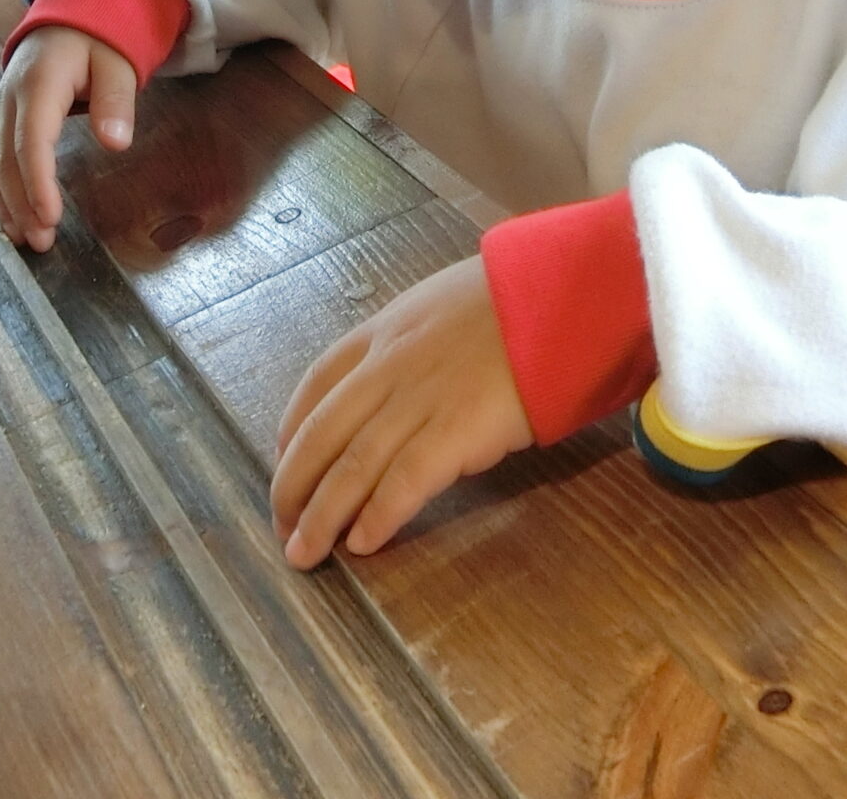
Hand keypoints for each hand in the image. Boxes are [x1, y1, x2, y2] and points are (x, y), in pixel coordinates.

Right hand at [0, 26, 137, 251]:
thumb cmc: (97, 39)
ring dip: (4, 201)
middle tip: (41, 242)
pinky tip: (8, 215)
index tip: (49, 217)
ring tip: (23, 238)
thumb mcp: (116, 63)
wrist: (69, 17)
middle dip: (20, 203)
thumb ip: (115, 102)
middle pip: (7, 158)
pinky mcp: (2, 116)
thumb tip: (115, 142)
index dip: (37, 182)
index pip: (32, 140)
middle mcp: (10, 97)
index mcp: (39, 83)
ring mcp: (1, 107)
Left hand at [269, 256, 531, 569]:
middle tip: (283, 528)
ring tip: (306, 553)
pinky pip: (403, 481)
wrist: (563, 293)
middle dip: (293, 487)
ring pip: (352, 465)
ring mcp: (420, 399)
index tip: (284, 467)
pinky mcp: (456, 430)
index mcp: (382, 332)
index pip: (315, 388)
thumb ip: (412, 342)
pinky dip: (378, 516)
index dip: (290, 435)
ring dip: (322, 516)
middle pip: (320, 435)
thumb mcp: (441, 304)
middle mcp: (388, 366)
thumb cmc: (515, 299)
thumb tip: (400, 381)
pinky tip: (362, 543)